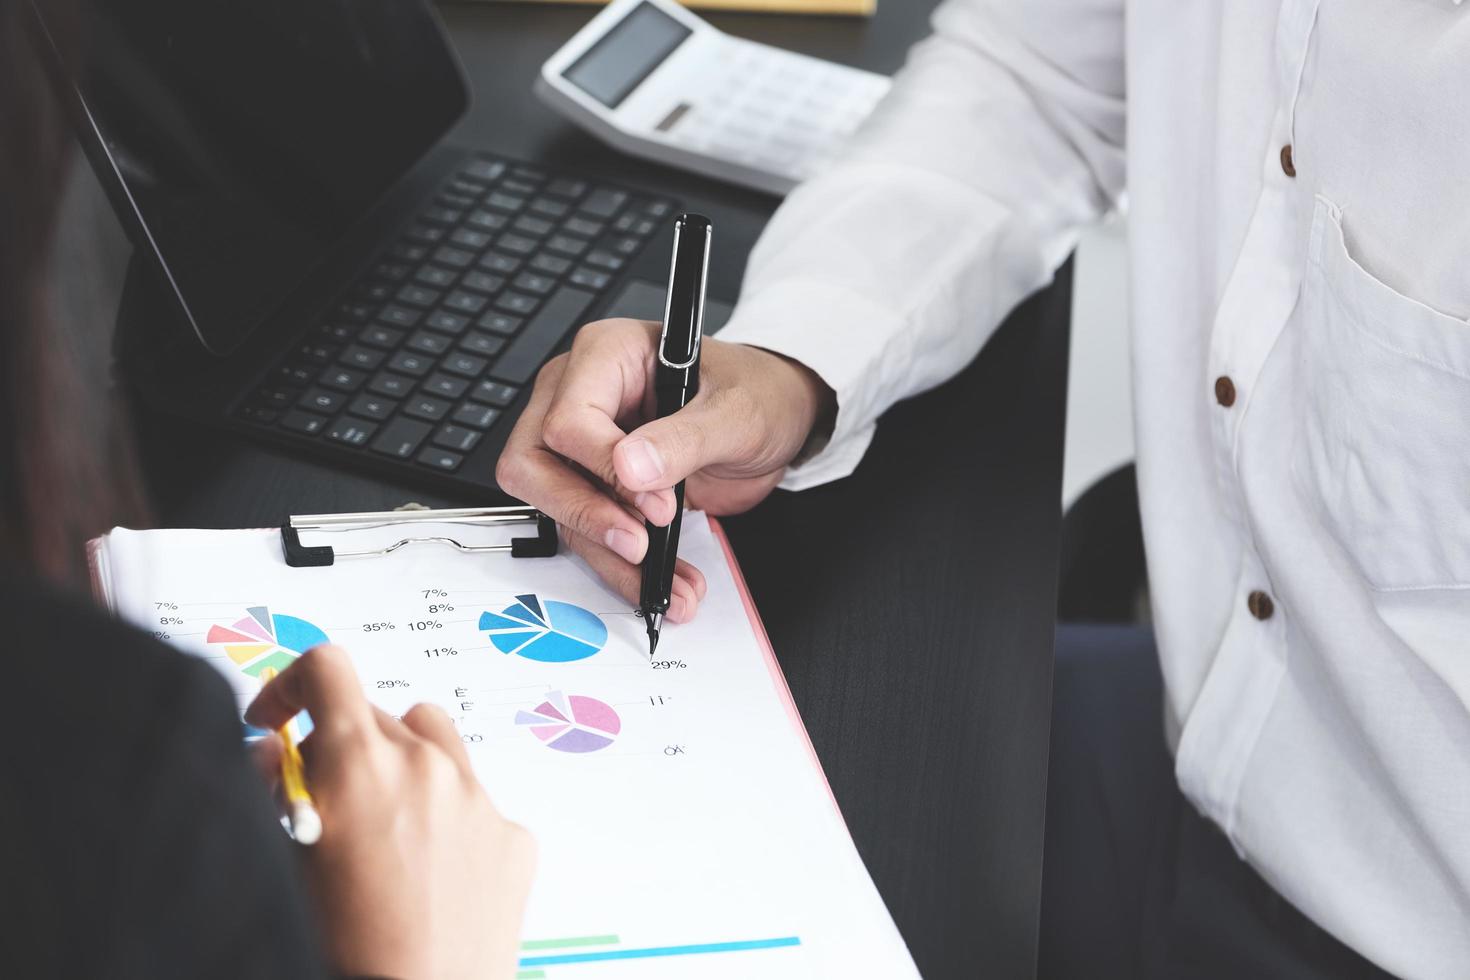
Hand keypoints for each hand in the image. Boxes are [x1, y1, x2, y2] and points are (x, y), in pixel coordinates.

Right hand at [246, 646, 534, 979]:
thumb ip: (274, 792)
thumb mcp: (282, 865)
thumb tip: (272, 753)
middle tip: (321, 802)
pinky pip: (475, 800)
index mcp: (359, 764)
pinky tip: (426, 873)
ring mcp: (478, 800)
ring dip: (402, 766)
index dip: (290, 687)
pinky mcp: (513, 838)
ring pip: (435, 742)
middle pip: (376, 713)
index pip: (326, 669)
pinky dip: (447, 819)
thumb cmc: (345, 953)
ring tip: (379, 827)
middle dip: (340, 747)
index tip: (276, 722)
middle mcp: (426, 767)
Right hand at [497, 318, 833, 620]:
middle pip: (533, 463)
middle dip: (585, 513)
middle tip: (640, 545)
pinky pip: (586, 531)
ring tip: (668, 584)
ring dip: (609, 555)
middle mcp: (578, 394)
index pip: (568, 418)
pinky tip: (663, 583)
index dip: (605, 467)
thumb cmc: (756, 392)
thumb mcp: (736, 411)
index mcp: (607, 354)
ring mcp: (581, 443)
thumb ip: (685, 437)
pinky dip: (621, 566)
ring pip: (556, 508)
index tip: (657, 504)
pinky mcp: (595, 485)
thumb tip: (630, 467)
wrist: (776, 420)